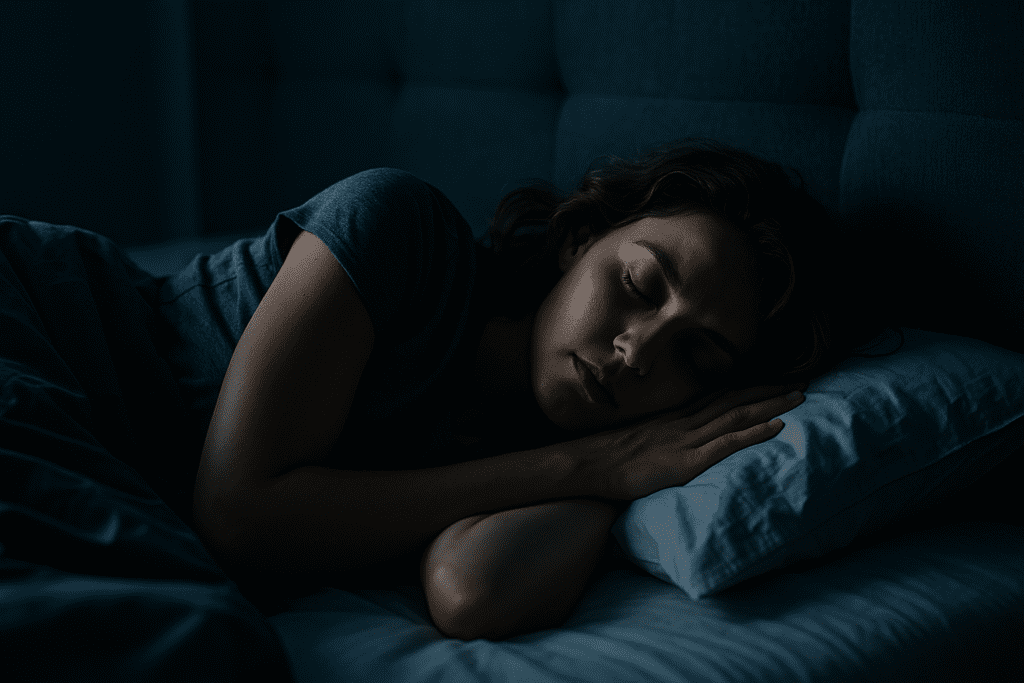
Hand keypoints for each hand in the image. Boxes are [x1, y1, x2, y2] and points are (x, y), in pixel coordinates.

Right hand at [568, 381, 807, 501]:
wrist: (588, 465)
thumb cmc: (607, 458)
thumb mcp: (639, 442)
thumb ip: (660, 440)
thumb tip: (671, 444)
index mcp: (674, 418)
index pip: (718, 397)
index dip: (748, 388)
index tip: (772, 381)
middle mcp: (685, 422)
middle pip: (734, 399)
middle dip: (769, 390)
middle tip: (802, 381)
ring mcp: (687, 440)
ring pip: (737, 415)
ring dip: (771, 405)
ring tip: (800, 396)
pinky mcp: (687, 461)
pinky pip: (727, 443)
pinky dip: (755, 432)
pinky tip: (779, 427)